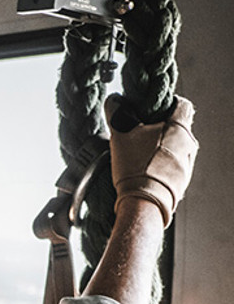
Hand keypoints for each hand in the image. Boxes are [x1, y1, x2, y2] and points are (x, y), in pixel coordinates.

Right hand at [105, 94, 198, 226]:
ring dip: (160, 146)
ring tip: (139, 153)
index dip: (166, 103)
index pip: (181, 104)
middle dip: (159, 127)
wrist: (143, 203)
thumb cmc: (135, 167)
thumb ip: (117, 113)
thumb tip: (114, 100)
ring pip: (175, 146)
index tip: (151, 109)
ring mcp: (187, 163)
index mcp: (178, 127)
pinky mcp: (182, 180)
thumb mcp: (120, 134)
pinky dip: (161, 163)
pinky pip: (173, 164)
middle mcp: (189, 144)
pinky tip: (144, 169)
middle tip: (139, 132)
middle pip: (177, 126)